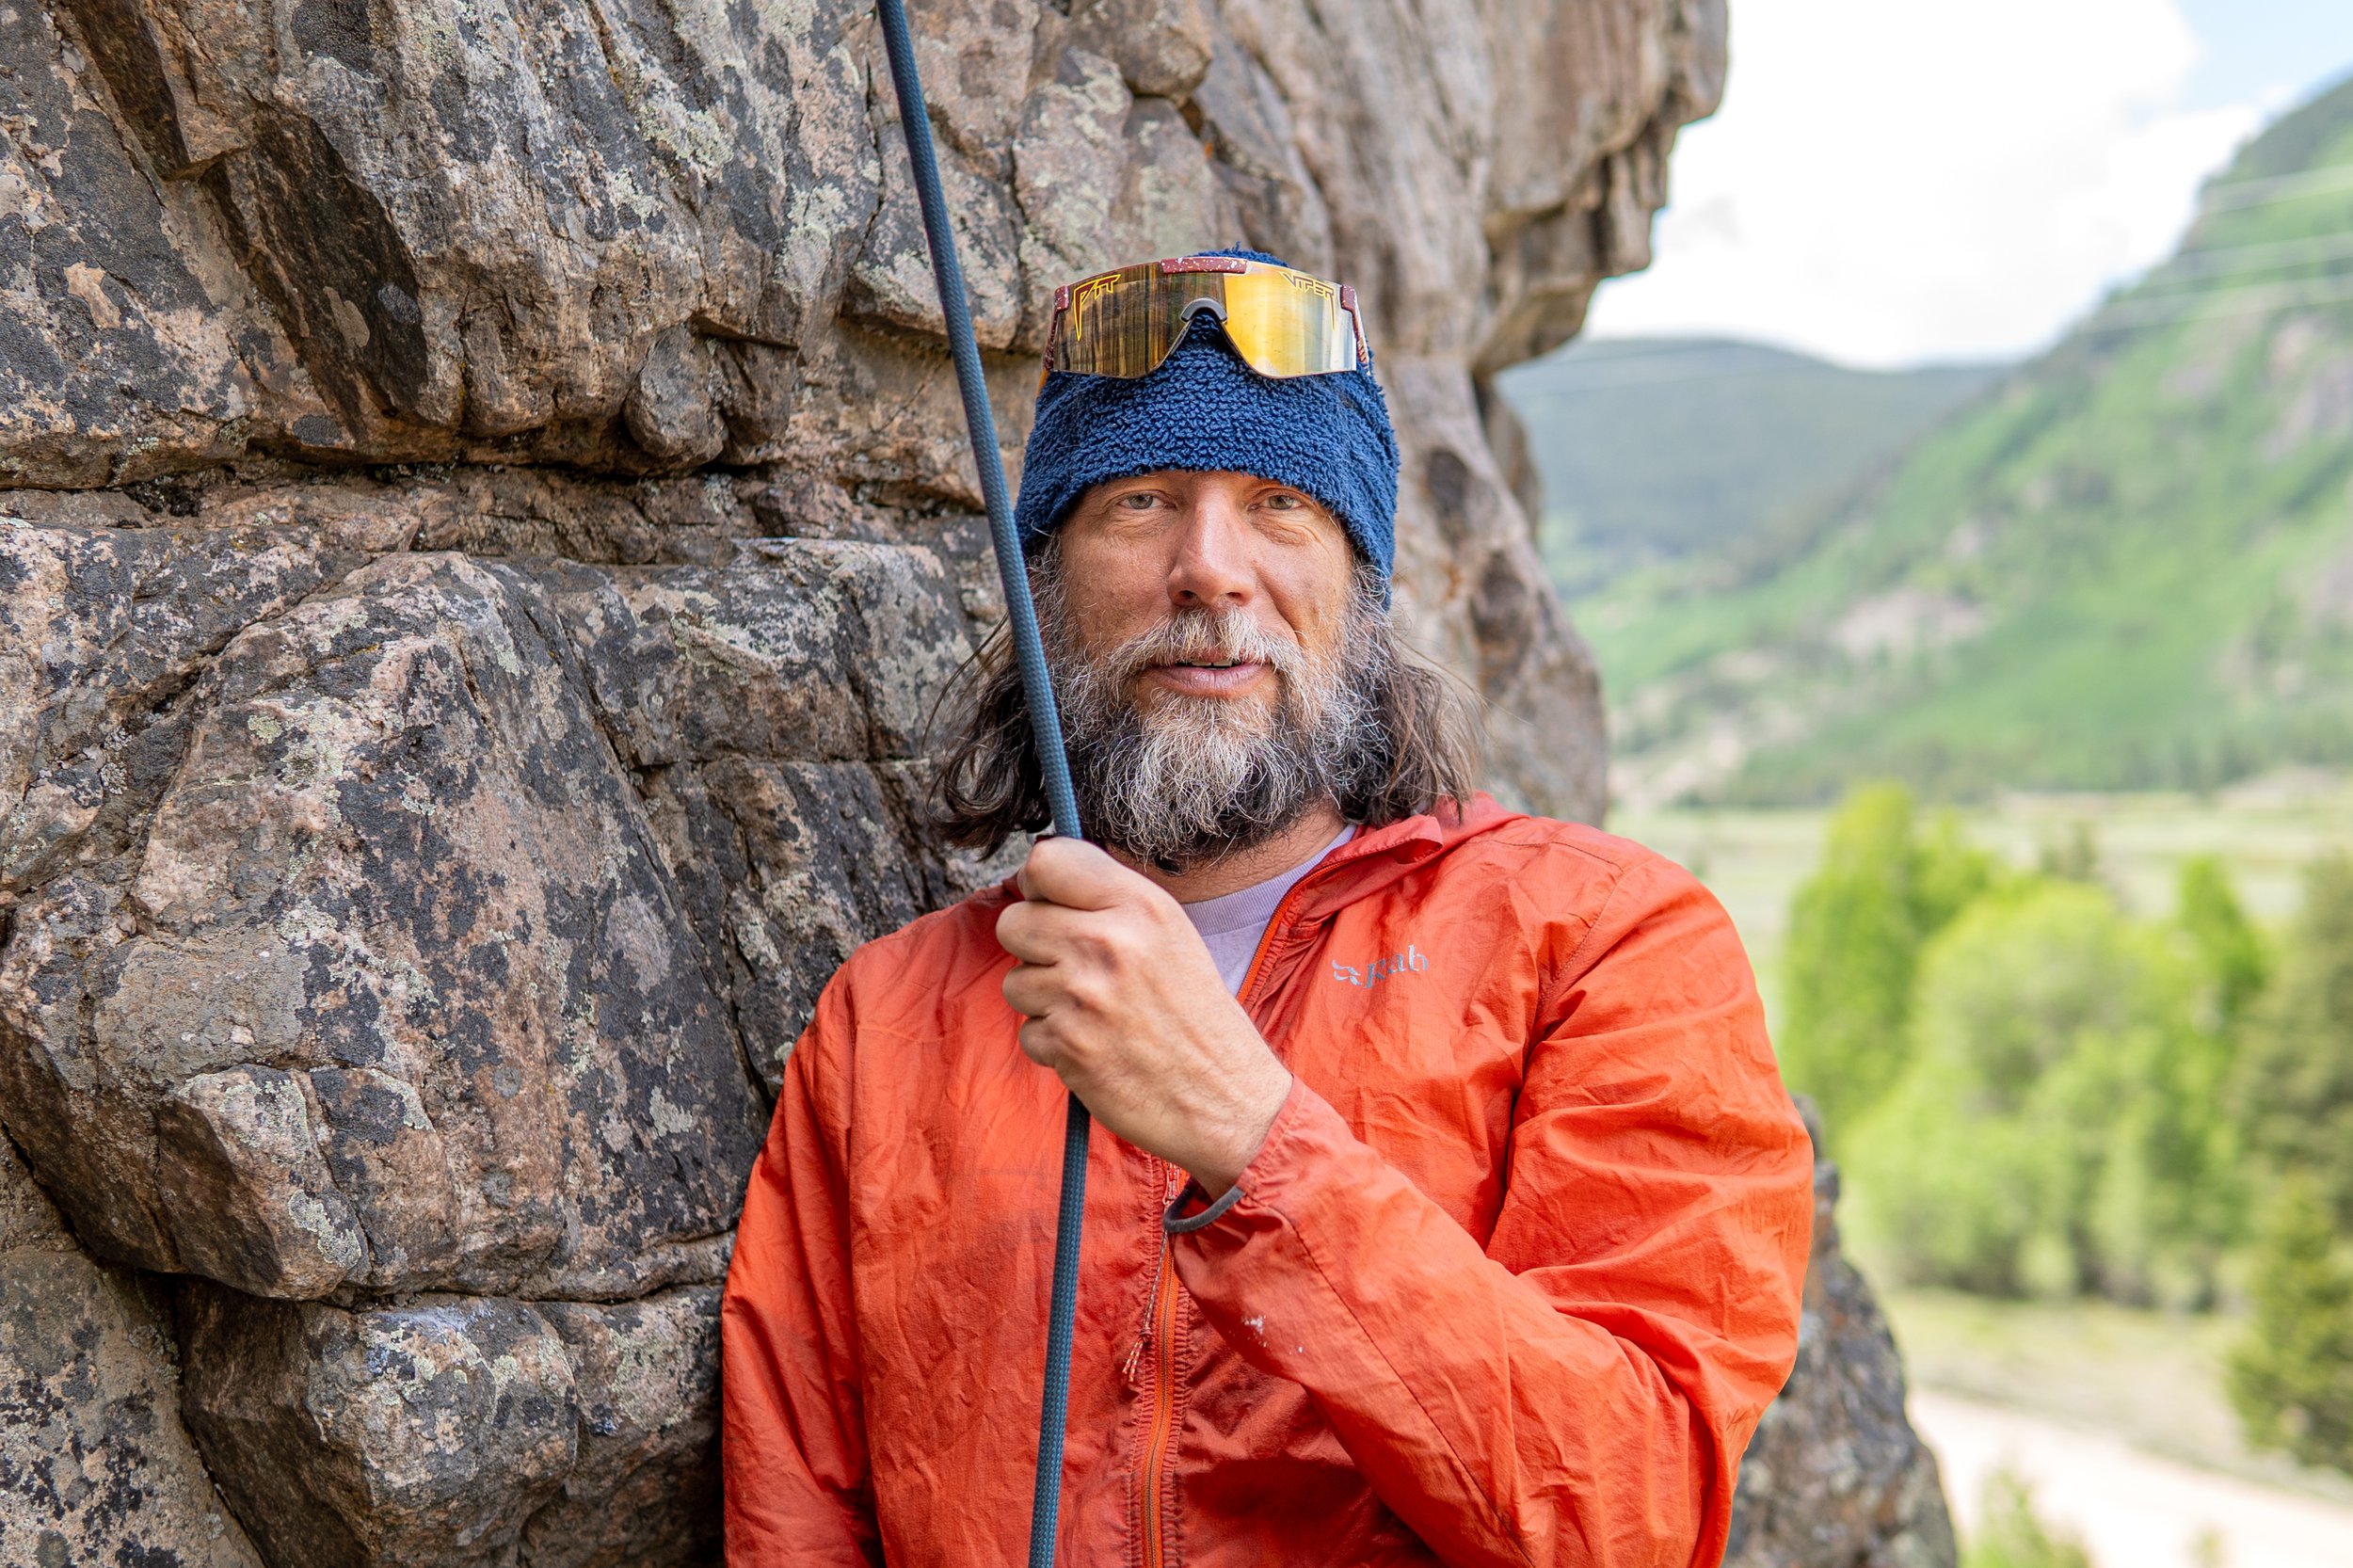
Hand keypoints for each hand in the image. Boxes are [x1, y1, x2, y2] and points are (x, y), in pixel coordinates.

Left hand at [994, 838, 1291, 1196]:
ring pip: (1015, 980)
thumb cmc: (1194, 1013)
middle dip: (1033, 947)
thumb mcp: (1170, 932)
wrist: (1223, 1096)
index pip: (1045, 861)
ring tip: (1092, 1011)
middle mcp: (1108, 941)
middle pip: (1014, 921)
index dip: (1038, 885)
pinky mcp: (1067, 1044)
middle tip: (1072, 967)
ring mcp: (1084, 995)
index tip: (1051, 904)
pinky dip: (1053, 1043)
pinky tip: (1093, 1045)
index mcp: (1138, 904)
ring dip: (1043, 1000)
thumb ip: (1108, 899)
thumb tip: (1038, 876)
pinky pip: (1027, 1031)